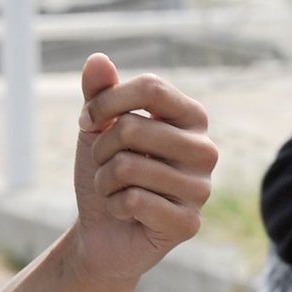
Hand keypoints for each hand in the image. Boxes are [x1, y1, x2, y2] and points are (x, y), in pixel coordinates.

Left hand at [70, 54, 217, 291]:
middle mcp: (205, 150)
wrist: (102, 232)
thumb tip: (96, 59)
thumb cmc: (108, 173)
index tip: (87, 122)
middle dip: (101, 149)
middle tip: (104, 165)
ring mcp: (201, 188)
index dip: (107, 102)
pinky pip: (134, 200)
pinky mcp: (187, 223)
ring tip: (115, 190)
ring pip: (127, 166)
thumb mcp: (98, 129)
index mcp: (191, 118)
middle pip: (134, 128)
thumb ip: (99, 94)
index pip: (151, 87)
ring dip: (104, 181)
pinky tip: (124, 213)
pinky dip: (114, 206)